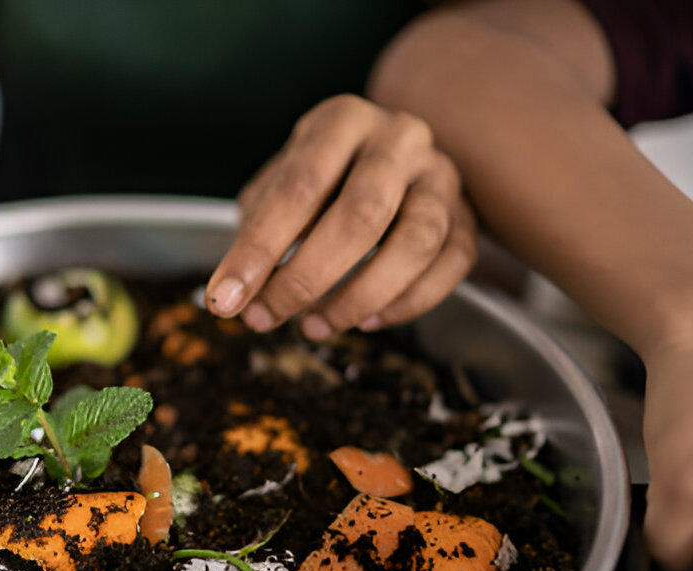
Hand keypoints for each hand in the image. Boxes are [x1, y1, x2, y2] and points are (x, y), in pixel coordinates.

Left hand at [206, 94, 476, 337]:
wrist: (390, 156)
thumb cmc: (321, 177)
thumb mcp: (279, 187)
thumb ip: (257, 234)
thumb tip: (236, 295)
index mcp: (342, 121)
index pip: (299, 188)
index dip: (258, 250)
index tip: (223, 300)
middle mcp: (400, 139)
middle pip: (362, 215)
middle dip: (306, 278)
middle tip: (266, 318)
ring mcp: (442, 177)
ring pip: (416, 243)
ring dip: (359, 297)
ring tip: (313, 327)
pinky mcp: (469, 218)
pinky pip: (449, 267)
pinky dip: (406, 304)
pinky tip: (365, 321)